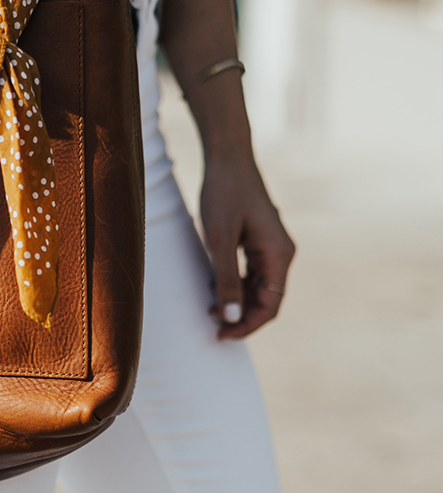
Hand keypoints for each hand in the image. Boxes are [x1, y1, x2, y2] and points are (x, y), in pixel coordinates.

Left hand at [199, 155, 295, 340]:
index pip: (270, 305)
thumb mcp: (218, 240)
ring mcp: (272, 247)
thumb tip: (232, 317)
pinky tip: (214, 288)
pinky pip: (252, 273)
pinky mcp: (260, 241)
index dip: (248, 325)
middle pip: (267, 299)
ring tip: (210, 309)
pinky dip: (236, 285)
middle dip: (242, 317)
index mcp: (279, 254)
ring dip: (238, 302)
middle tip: (213, 327)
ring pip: (259, 288)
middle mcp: (281, 253)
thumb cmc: (223, 194)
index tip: (222, 335)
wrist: (227, 158)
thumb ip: (225, 279)